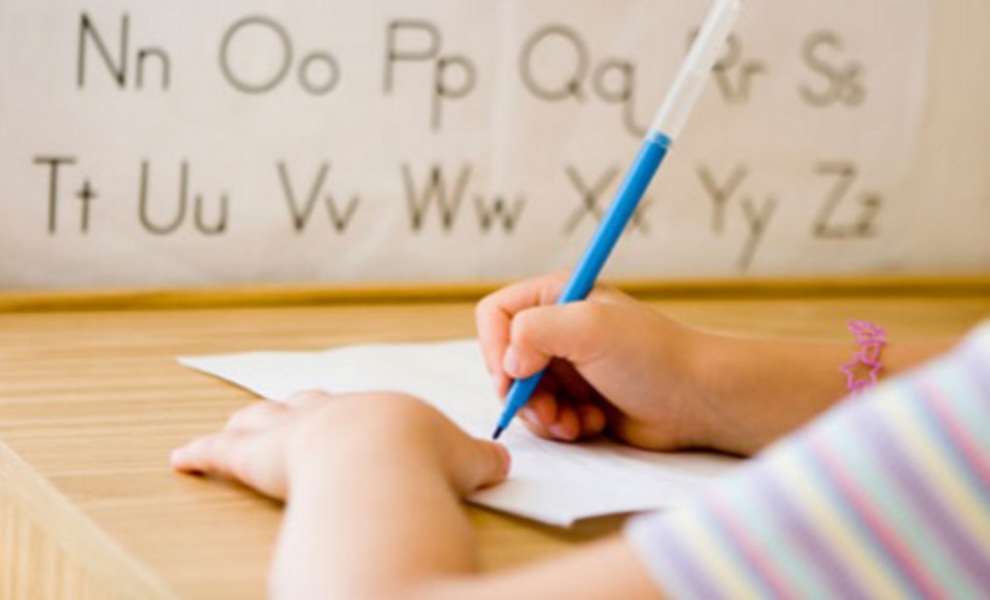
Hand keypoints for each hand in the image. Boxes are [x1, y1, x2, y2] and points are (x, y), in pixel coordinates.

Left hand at [170, 390, 509, 500]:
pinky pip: (219, 454)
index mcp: (377, 412)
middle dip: (295, 410)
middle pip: (303, 405)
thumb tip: (502, 461)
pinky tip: (181, 458)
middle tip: (285, 414)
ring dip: (248, 425)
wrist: (382, 457)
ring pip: (260, 421)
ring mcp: (290, 431)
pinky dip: (199, 456)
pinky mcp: (255, 456)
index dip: (349, 417)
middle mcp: (329, 413)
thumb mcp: (465, 458)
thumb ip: (481, 459)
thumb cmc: (422, 456)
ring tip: (237, 427)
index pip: (358, 411)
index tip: (346, 420)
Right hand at [477, 272, 718, 450]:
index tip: (515, 377)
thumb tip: (508, 363)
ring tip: (575, 422)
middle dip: (522, 394)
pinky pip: (546, 418)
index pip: (495, 315)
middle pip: (504, 362)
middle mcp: (558, 329)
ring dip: (544, 415)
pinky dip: (564, 426)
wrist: (698, 400)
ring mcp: (567, 366)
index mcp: (556, 297)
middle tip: (548, 411)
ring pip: (522, 396)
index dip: (495, 348)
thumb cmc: (653, 356)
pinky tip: (592, 424)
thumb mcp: (590, 327)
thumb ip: (534, 330)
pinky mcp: (578, 399)